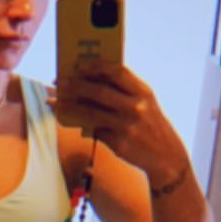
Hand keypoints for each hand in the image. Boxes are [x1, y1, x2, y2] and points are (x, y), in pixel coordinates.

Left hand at [53, 62, 186, 186]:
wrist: (166, 157)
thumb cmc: (149, 125)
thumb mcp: (145, 103)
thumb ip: (124, 91)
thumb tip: (90, 79)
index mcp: (143, 92)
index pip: (117, 72)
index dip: (96, 66)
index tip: (78, 64)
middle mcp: (135, 107)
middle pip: (99, 92)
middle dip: (75, 85)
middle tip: (58, 82)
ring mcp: (126, 126)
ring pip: (91, 113)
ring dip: (69, 106)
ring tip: (54, 101)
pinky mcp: (119, 144)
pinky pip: (94, 131)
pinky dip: (80, 125)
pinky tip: (68, 120)